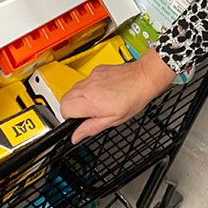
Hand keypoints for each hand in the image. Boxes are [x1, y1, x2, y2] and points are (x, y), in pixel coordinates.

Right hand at [60, 48, 176, 143]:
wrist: (143, 78)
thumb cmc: (133, 98)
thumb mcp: (114, 120)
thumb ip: (91, 128)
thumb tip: (76, 136)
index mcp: (91, 101)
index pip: (64, 109)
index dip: (69, 117)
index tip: (78, 120)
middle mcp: (88, 87)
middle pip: (64, 98)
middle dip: (71, 108)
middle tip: (86, 113)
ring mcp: (92, 77)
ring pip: (73, 89)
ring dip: (79, 98)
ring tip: (96, 102)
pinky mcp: (96, 70)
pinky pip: (85, 81)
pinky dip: (88, 88)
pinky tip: (102, 91)